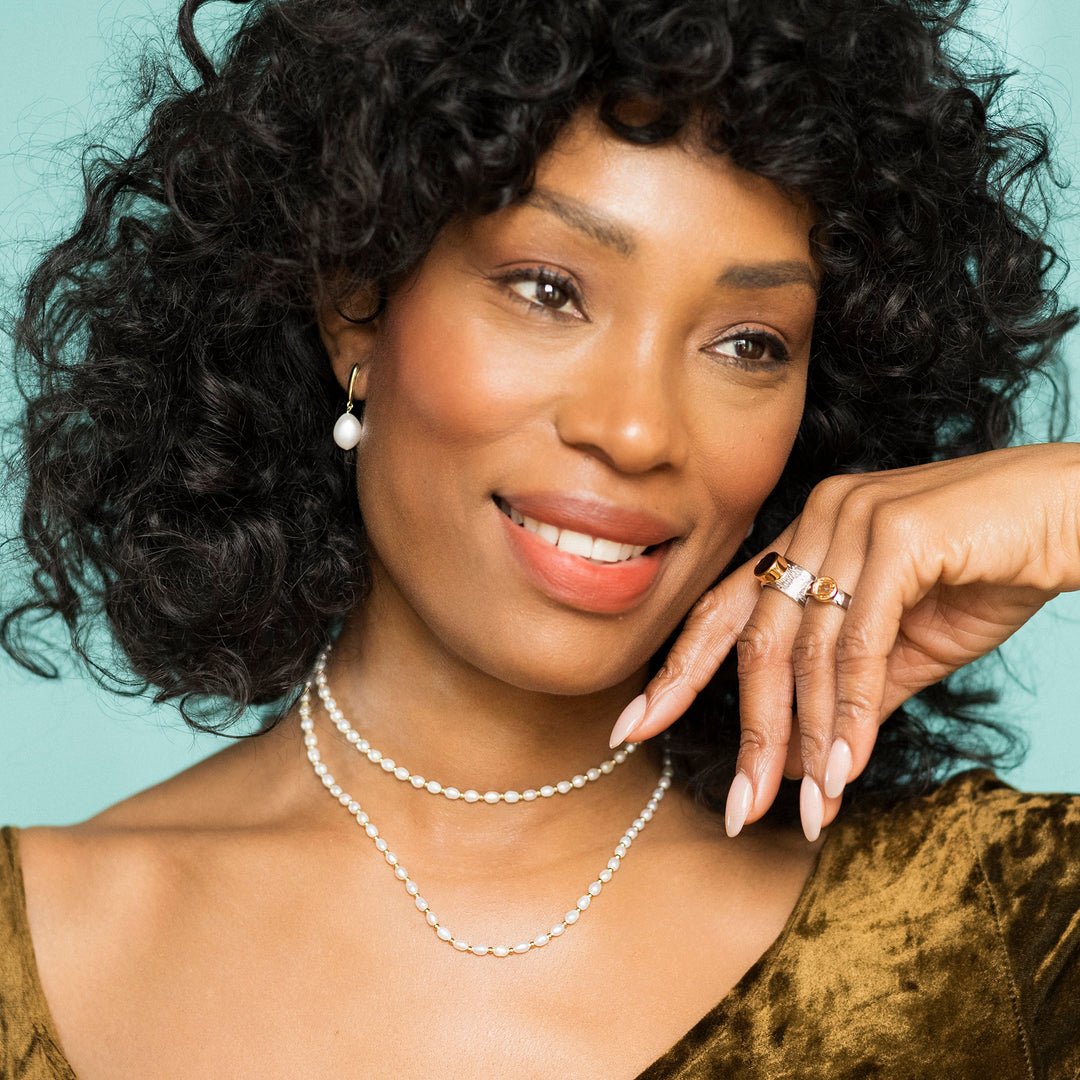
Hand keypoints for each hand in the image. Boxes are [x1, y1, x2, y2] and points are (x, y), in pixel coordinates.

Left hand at [609, 443, 1079, 839]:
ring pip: (806, 648)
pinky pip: (858, 640)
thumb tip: (804, 759)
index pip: (724, 609)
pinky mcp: (895, 531)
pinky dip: (850, 709)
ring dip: (808, 738)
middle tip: (738, 804)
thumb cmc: (985, 574)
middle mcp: (815, 522)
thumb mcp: (902, 647)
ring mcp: (849, 519)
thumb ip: (847, 690)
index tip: (632, 723)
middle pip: (756, 639)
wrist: (1073, 519)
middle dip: (747, 730)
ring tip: (808, 807)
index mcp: (805, 540)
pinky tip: (846, 765)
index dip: (677, 669)